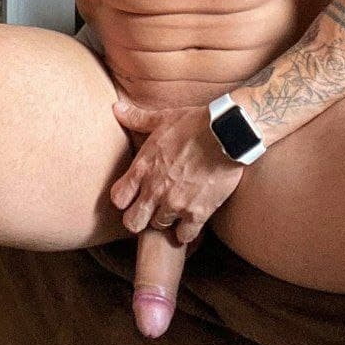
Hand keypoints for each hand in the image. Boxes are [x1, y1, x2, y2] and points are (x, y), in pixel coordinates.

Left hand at [110, 98, 242, 246]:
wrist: (227, 133)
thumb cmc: (194, 123)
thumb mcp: (162, 118)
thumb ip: (137, 118)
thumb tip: (117, 108)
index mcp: (143, 167)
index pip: (118, 199)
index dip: (124, 199)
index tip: (134, 195)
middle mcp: (155, 189)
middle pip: (133, 223)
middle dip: (139, 218)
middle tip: (151, 209)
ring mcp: (176, 203)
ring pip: (159, 227)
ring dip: (166, 220)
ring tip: (174, 209)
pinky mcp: (198, 213)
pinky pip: (184, 236)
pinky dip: (187, 231)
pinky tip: (191, 218)